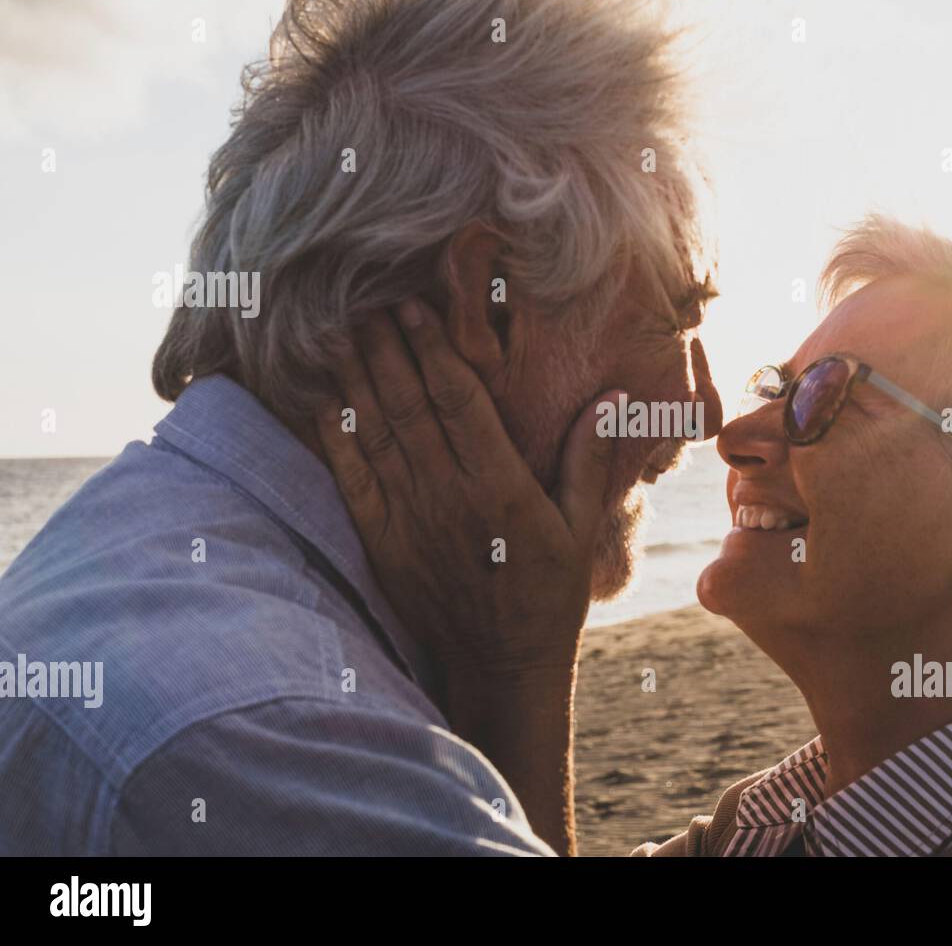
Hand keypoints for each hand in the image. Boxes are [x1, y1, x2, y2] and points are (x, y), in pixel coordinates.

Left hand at [313, 298, 618, 854]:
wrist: (502, 665)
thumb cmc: (549, 593)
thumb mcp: (582, 528)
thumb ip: (587, 459)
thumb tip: (611, 399)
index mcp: (500, 487)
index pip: (459, 401)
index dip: (434, 350)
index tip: (416, 308)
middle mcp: (449, 497)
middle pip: (410, 406)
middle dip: (387, 349)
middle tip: (368, 301)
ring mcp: (410, 520)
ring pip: (377, 434)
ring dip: (358, 380)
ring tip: (341, 334)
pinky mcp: (383, 543)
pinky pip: (354, 480)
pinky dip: (337, 439)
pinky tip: (326, 402)